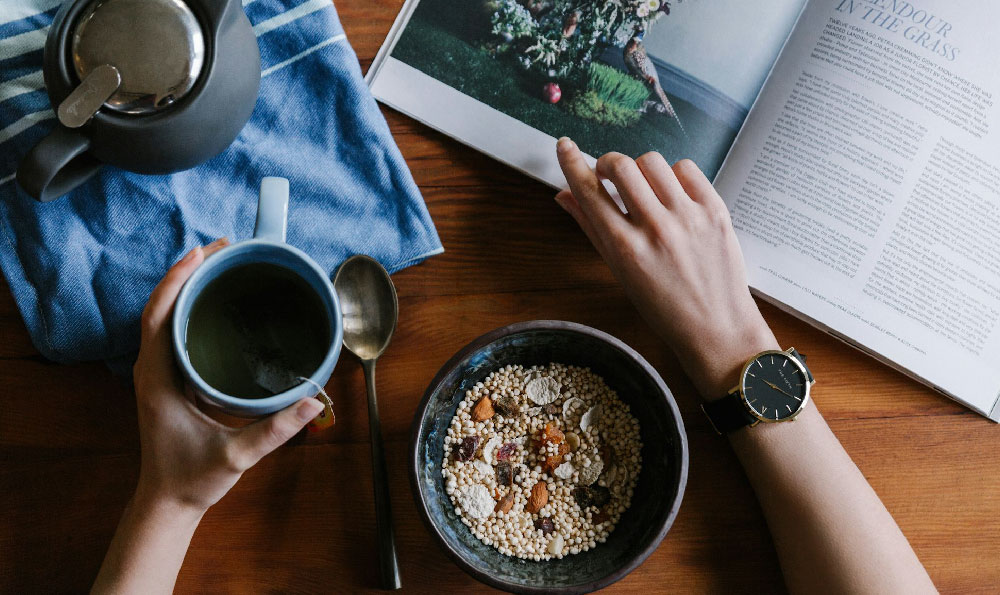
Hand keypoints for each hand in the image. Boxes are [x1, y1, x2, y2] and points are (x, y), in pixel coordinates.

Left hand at [132, 239, 323, 512]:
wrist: (168, 502)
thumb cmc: (192, 479)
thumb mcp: (236, 455)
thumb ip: (275, 430)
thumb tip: (313, 401)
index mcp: (158, 379)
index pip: (158, 316)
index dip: (177, 280)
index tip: (202, 252)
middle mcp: (153, 370)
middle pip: (161, 306)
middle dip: (188, 272)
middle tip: (224, 248)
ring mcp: (158, 373)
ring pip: (165, 316)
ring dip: (188, 286)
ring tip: (221, 264)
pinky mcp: (169, 379)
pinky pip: (174, 332)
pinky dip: (191, 308)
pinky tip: (216, 302)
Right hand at [554, 138, 777, 397]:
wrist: (717, 328)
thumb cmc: (663, 307)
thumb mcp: (620, 273)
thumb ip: (591, 229)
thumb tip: (564, 195)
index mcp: (625, 249)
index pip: (589, 192)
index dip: (572, 163)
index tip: (564, 145)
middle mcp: (655, 229)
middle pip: (621, 165)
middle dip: (608, 163)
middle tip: (609, 175)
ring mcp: (688, 217)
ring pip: (652, 162)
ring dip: (641, 169)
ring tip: (645, 189)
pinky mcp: (715, 210)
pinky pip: (686, 168)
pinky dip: (673, 175)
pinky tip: (672, 194)